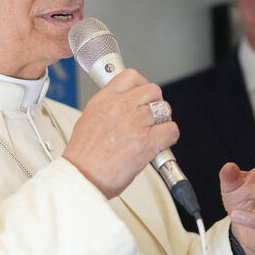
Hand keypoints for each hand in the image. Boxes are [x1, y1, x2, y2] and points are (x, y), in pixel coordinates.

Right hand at [63, 69, 178, 198]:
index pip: (131, 76)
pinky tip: (160, 143)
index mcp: (104, 99)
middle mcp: (120, 107)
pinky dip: (169, 137)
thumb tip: (123, 106)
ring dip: (162, 121)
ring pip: (164, 109)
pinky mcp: (147, 141)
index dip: (142, 85)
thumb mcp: (88, 120)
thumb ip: (108, 108)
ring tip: (153, 132)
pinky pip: (171, 129)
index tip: (143, 94)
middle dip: (155, 103)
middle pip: (153, 90)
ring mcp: (135, 122)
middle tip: (151, 117)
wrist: (82, 177)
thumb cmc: (84, 157)